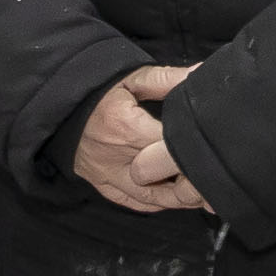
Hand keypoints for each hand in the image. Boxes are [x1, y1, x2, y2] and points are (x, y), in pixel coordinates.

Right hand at [73, 64, 210, 212]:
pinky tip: (174, 197)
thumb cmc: (96, 90)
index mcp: (126, 128)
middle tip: (218, 175)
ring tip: (203, 191)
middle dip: (194, 180)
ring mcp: (108, 176)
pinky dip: (157, 202)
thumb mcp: (131, 78)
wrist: (57, 105)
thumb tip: (203, 73)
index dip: (196, 150)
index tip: (217, 148)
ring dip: (180, 197)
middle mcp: (118, 158)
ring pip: (153, 199)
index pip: (171, 147)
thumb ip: (168, 79)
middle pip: (167, 180)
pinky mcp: (102, 185)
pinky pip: (134, 203)